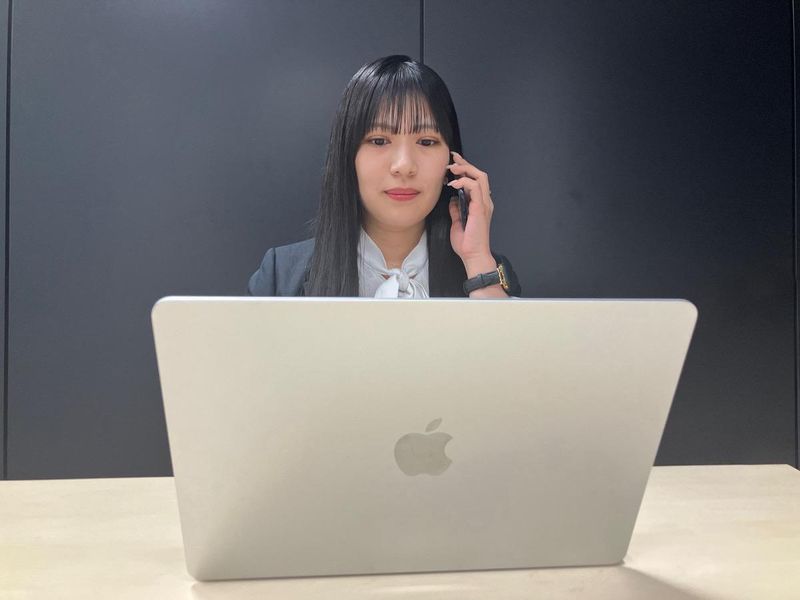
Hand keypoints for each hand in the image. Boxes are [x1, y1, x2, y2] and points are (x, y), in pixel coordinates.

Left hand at [446, 150, 494, 264]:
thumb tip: (452, 200)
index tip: (453, 163)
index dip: (465, 169)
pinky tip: (453, 184)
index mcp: (480, 204)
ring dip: (465, 169)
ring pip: (480, 177)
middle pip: (480, 174)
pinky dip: (464, 182)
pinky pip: (475, 187)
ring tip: (452, 169)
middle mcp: (484, 201)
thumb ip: (456, 209)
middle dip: (465, 164)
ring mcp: (484, 204)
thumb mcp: (457, 222)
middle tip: (452, 159)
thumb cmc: (467, 242)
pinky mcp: (480, 208)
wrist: (473, 255)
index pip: (475, 180)